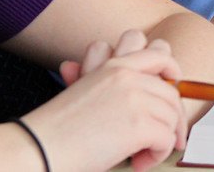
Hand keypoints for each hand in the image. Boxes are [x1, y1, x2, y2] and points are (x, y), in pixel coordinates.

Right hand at [24, 30, 186, 171]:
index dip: (173, 71)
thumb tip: (162, 84)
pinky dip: (156, 156)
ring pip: (171, 118)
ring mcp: (134, 98)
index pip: (160, 53)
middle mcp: (127, 75)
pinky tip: (137, 163)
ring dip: (161, 141)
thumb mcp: (88, 92)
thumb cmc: (58, 129)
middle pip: (172, 93)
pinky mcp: (138, 124)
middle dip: (173, 119)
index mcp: (115, 65)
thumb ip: (117, 85)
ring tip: (138, 156)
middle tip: (167, 139)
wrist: (38, 148)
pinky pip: (166, 140)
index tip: (175, 86)